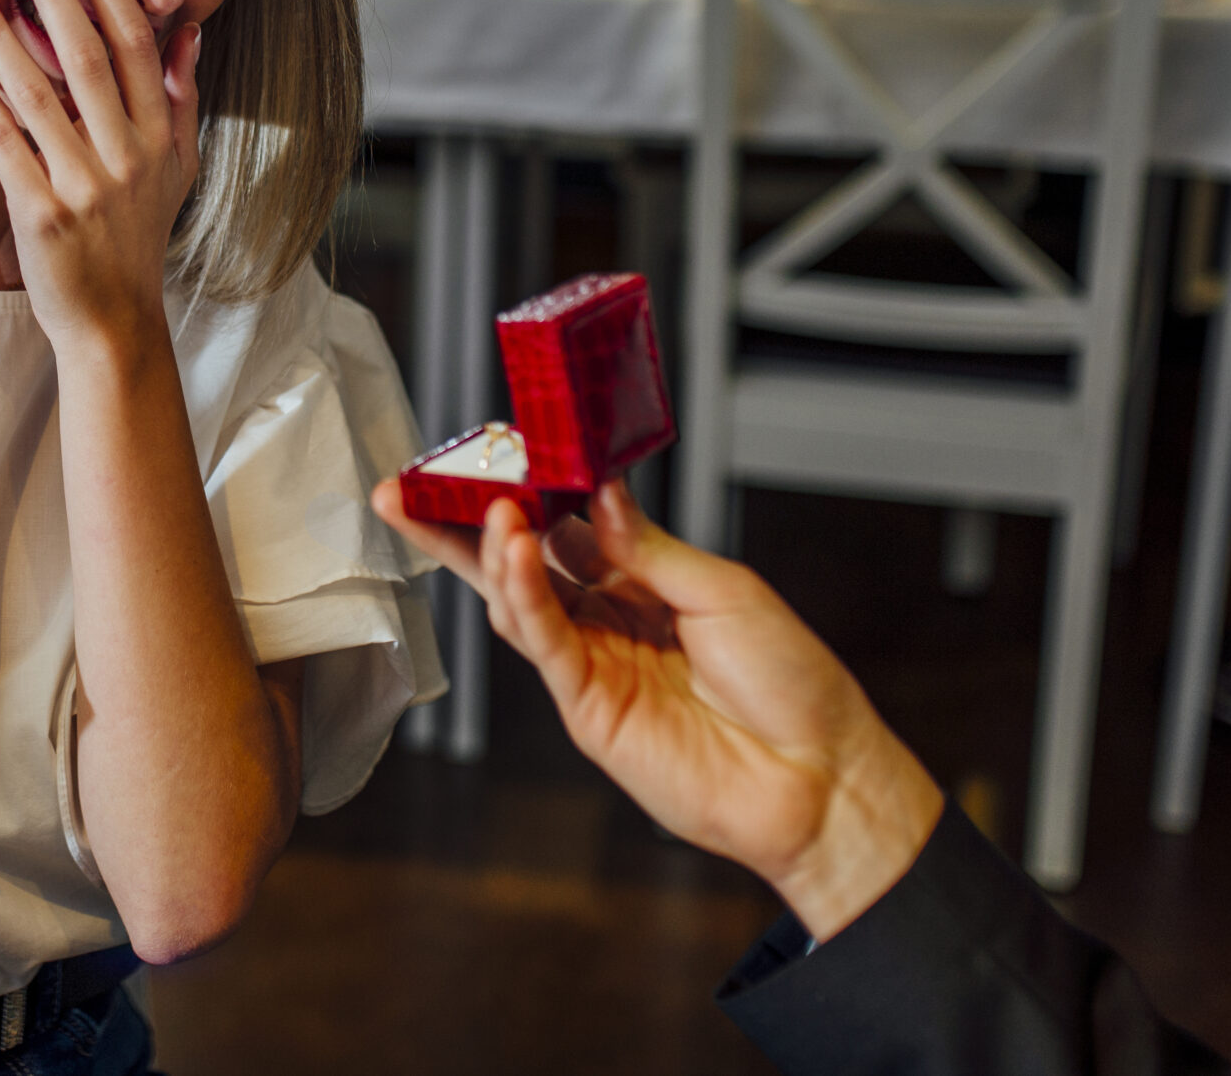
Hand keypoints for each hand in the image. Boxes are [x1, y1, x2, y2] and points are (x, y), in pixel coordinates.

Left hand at [0, 0, 199, 355]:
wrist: (114, 319)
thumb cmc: (140, 235)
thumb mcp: (178, 167)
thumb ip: (180, 96)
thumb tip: (189, 30)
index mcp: (160, 136)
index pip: (135, 43)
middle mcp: (127, 155)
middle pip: (88, 54)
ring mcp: (83, 184)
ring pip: (37, 90)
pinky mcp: (39, 212)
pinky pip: (2, 138)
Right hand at [375, 478, 941, 939]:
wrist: (820, 776)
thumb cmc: (791, 682)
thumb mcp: (724, 589)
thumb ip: (648, 547)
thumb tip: (595, 492)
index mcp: (641, 584)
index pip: (563, 528)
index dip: (524, 492)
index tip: (486, 454)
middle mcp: (607, 621)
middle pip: (519, 565)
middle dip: (459, 527)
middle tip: (411, 486)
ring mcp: (594, 667)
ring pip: (518, 603)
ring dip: (493, 553)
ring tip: (486, 508)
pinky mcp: (590, 711)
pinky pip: (545, 645)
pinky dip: (523, 598)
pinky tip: (513, 554)